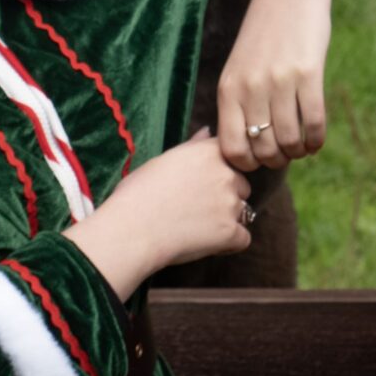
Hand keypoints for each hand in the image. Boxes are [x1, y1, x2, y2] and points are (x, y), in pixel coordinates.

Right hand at [65, 129, 251, 298]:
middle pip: (242, 185)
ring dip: (228, 220)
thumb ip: (192, 147)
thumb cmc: (137, 194)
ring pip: (244, 211)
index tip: (202, 186)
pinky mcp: (230, 232)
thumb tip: (207, 131)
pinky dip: (230, 244)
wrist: (131, 229)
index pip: (232, 157)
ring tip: (198, 228)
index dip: (219, 173)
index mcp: (209, 153)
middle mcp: (226, 174)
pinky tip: (207, 244)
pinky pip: (243, 238)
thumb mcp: (163, 160)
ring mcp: (230, 204)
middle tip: (197, 210)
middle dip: (227, 197)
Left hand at [217, 0, 330, 171]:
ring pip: (289, 140)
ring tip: (302, 147)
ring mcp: (279, 81)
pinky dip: (317, 140)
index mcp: (228, 88)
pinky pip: (313, 122)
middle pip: (262, 149)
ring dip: (298, 151)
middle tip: (285, 153)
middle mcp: (250, 88)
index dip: (247, 163)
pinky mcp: (309, 73)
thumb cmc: (265, 33)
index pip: (231, 148)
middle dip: (276, 160)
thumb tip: (245, 146)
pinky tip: (317, 140)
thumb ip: (238, 102)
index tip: (260, 158)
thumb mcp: (239, 66)